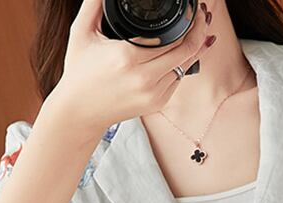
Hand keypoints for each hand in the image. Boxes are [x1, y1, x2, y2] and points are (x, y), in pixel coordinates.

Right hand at [45, 0, 213, 138]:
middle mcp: (145, 78)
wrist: (81, 112)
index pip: (172, 37)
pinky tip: (190, 50)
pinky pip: (179, 79)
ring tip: (202, 30)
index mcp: (128, 57)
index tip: (194, 9)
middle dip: (200, 30)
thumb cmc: (80, 71)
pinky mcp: (158, 103)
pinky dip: (185, 63)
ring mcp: (154, 93)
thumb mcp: (82, 32)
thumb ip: (94, 4)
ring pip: (186, 66)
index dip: (189, 22)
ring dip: (197, 47)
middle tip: (203, 16)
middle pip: (187, 50)